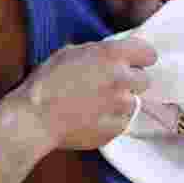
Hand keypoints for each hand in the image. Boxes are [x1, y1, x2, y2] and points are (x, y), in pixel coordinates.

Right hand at [14, 37, 155, 150]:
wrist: (35, 118)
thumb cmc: (46, 82)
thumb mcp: (68, 53)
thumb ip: (96, 53)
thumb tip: (107, 57)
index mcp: (112, 55)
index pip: (148, 53)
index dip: (139, 58)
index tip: (131, 63)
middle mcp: (122, 79)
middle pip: (145, 80)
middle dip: (131, 81)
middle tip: (110, 85)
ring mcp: (121, 107)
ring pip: (133, 102)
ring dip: (121, 102)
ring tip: (97, 104)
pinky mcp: (116, 129)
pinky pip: (123, 122)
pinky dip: (112, 120)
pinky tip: (92, 118)